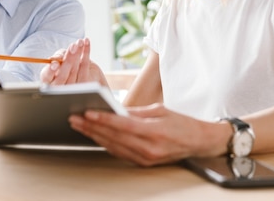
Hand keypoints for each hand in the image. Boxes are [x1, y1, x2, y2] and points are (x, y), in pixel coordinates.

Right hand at [40, 38, 104, 85]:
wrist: (82, 70)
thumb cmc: (65, 62)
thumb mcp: (59, 57)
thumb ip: (57, 57)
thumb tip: (55, 59)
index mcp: (48, 79)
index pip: (47, 76)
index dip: (50, 71)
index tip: (55, 64)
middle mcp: (59, 86)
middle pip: (63, 75)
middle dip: (68, 59)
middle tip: (73, 46)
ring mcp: (72, 87)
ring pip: (75, 71)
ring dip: (78, 54)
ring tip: (79, 42)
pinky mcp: (85, 83)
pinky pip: (85, 67)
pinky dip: (86, 53)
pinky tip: (86, 43)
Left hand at [68, 103, 227, 165]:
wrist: (199, 142)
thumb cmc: (181, 123)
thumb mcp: (160, 110)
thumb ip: (136, 112)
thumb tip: (113, 109)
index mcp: (155, 132)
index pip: (123, 126)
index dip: (103, 119)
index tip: (87, 112)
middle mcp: (149, 149)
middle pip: (114, 137)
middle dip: (92, 127)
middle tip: (74, 118)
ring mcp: (145, 158)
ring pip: (113, 147)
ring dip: (94, 136)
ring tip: (79, 125)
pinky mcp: (143, 163)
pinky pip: (119, 153)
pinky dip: (105, 143)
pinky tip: (94, 135)